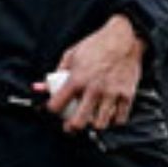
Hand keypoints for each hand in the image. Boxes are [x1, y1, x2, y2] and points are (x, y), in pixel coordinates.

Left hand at [43, 14, 143, 131]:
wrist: (124, 38)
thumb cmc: (96, 45)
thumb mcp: (70, 55)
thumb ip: (55, 73)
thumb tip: (40, 87)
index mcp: (76, 79)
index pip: (57, 105)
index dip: (52, 110)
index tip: (54, 110)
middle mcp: (93, 89)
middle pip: (79, 121)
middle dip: (71, 128)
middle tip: (70, 127)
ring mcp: (111, 94)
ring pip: (100, 124)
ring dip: (93, 125)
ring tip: (90, 121)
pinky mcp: (127, 95)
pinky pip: (120, 119)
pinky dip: (114, 121)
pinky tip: (108, 116)